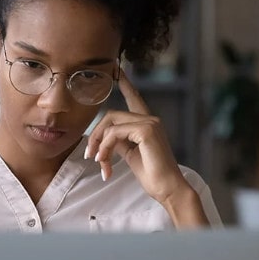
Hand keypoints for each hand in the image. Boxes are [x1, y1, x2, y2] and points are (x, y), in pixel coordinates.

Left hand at [84, 69, 190, 203]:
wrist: (168, 189)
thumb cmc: (153, 175)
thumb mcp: (131, 155)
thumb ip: (120, 141)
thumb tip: (105, 137)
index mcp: (147, 124)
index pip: (134, 99)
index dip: (126, 84)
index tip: (117, 70)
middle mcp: (150, 119)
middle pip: (111, 115)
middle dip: (96, 134)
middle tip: (90, 155)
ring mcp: (149, 123)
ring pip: (111, 123)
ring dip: (99, 144)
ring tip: (99, 162)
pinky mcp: (146, 131)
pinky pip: (114, 133)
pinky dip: (105, 147)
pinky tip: (105, 162)